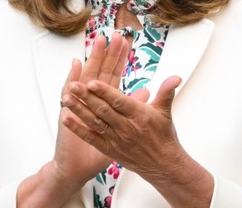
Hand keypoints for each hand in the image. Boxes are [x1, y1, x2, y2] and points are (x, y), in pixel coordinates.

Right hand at [54, 33, 130, 185]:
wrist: (76, 167)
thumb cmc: (100, 148)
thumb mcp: (121, 127)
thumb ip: (133, 107)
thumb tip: (147, 91)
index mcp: (103, 101)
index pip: (113, 74)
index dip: (119, 59)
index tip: (125, 41)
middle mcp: (90, 99)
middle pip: (101, 70)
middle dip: (108, 53)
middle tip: (115, 33)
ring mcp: (78, 104)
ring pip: (86, 77)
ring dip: (93, 59)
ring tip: (99, 42)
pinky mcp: (68, 112)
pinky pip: (70, 92)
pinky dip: (72, 78)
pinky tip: (76, 64)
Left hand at [62, 68, 186, 179]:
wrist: (162, 164)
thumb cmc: (163, 136)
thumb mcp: (166, 111)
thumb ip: (167, 92)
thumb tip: (175, 77)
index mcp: (139, 116)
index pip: (119, 101)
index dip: (105, 91)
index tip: (92, 81)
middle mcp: (126, 128)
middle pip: (103, 110)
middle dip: (86, 97)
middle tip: (73, 85)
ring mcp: (116, 139)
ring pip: (94, 122)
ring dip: (79, 110)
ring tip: (66, 98)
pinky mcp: (109, 148)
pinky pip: (91, 137)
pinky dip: (78, 128)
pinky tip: (66, 119)